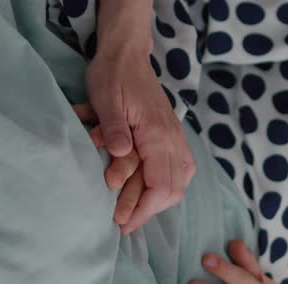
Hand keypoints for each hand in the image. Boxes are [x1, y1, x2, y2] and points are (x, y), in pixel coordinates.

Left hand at [84, 49, 195, 233]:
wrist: (128, 55)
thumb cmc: (114, 76)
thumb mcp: (106, 99)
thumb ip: (114, 128)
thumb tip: (120, 155)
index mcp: (158, 134)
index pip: (161, 184)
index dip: (143, 209)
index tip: (122, 223)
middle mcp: (173, 140)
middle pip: (173, 189)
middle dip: (149, 211)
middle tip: (123, 224)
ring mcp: (176, 138)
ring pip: (180, 182)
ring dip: (160, 201)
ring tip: (136, 212)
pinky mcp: (172, 136)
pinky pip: (181, 169)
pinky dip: (169, 186)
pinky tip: (154, 192)